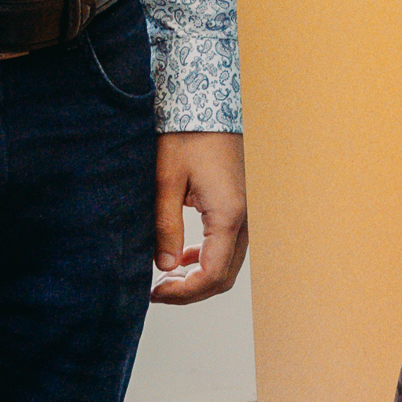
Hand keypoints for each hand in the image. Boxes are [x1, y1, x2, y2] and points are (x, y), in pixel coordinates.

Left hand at [151, 131, 247, 305]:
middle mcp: (244, 219)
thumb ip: (166, 227)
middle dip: (190, 291)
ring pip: (228, 264)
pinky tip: (183, 256)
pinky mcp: (240, 208)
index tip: (155, 293)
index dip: (183, 293)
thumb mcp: (167, 181)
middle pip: (223, 276)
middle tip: (158, 291)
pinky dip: (207, 259)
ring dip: (199, 277)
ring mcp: (246, 214)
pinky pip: (228, 246)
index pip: (211, 275)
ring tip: (166, 277)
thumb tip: (165, 267)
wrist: (208, 107)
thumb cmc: (187, 137)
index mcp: (228, 215)